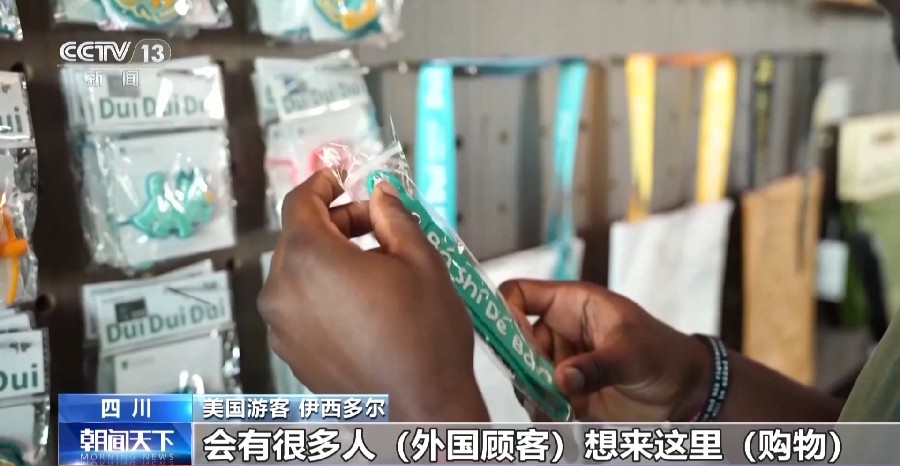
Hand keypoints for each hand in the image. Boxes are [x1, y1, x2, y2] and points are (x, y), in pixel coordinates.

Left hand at [258, 170, 488, 421]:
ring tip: (377, 268)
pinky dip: (324, 291)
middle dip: (335, 223)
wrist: (421, 410)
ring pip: (298, 272)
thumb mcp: (421, 261)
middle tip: (376, 224)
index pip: (299, 202)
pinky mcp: (291, 352)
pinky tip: (364, 300)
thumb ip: (394, 216)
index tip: (339, 178)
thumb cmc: (425, 342)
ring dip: (330, 259)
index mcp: (310, 260)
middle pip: (298, 237)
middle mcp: (283, 292)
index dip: (322, 183)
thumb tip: (380, 195)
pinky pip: (300, 304)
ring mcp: (283, 327)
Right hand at [500, 280, 710, 421]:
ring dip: (530, 395)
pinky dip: (542, 415)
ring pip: (523, 376)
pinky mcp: (565, 394)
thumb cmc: (663, 355)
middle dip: (519, 366)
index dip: (502, 310)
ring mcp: (560, 363)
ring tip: (552, 411)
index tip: (506, 340)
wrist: (686, 393)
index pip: (518, 294)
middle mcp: (559, 332)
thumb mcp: (632, 354)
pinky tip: (559, 423)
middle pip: (514, 342)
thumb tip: (560, 379)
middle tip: (534, 387)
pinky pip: (539, 402)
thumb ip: (596, 365)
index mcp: (570, 304)